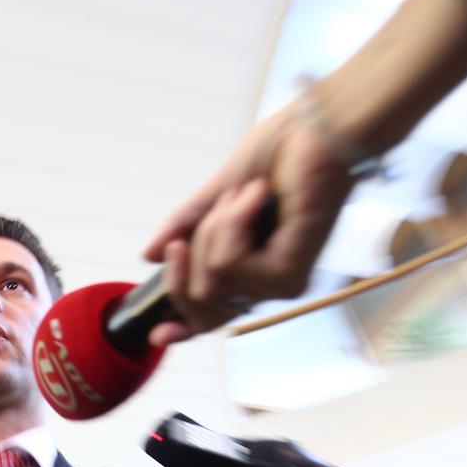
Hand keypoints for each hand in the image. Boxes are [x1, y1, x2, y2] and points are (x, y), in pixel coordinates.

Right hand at [143, 109, 356, 344]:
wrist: (318, 130)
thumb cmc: (282, 151)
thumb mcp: (217, 192)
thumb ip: (186, 225)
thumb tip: (149, 255)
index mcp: (255, 267)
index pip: (214, 311)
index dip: (182, 325)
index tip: (157, 335)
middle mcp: (270, 284)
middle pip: (200, 304)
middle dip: (190, 253)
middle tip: (216, 206)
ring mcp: (280, 285)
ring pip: (211, 279)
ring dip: (218, 225)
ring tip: (250, 194)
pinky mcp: (289, 278)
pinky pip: (229, 265)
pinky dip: (234, 223)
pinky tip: (262, 198)